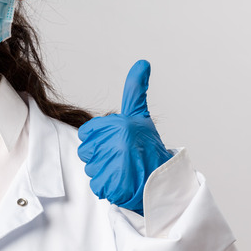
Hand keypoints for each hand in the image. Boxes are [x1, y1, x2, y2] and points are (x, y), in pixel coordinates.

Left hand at [77, 60, 172, 214]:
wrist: (164, 180)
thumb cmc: (148, 147)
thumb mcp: (140, 115)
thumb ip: (134, 90)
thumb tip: (142, 63)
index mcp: (117, 124)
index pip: (86, 133)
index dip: (99, 139)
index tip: (116, 142)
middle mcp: (115, 142)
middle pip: (86, 152)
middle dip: (100, 156)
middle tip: (120, 157)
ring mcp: (114, 164)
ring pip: (91, 169)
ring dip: (105, 172)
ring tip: (124, 170)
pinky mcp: (113, 185)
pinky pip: (97, 185)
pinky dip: (108, 187)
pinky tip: (122, 182)